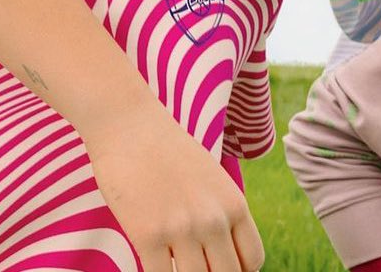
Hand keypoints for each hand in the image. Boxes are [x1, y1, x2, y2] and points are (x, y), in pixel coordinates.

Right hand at [82, 102, 263, 271]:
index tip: (217, 264)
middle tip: (193, 262)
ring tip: (172, 258)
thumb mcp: (210, 176)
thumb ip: (220, 212)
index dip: (236, 270)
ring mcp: (181, 229)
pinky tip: (153, 259)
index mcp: (233, 203)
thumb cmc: (165, 149)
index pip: (252, 261)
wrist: (128, 124)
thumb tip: (220, 252)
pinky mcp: (147, 235)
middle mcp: (213, 219)